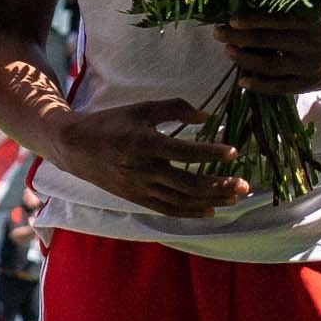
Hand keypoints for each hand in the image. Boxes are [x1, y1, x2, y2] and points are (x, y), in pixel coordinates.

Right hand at [49, 97, 246, 216]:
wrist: (75, 147)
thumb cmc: (111, 123)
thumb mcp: (141, 108)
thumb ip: (175, 108)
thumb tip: (206, 117)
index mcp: (144, 143)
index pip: (184, 152)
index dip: (210, 154)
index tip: (234, 153)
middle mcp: (143, 169)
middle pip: (188, 183)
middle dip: (219, 185)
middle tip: (244, 184)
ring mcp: (140, 188)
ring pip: (182, 200)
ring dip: (211, 200)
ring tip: (234, 196)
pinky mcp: (137, 199)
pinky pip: (168, 210)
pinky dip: (190, 212)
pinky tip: (210, 210)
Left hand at [218, 11, 320, 95]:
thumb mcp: (314, 15)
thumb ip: (289, 13)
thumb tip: (251, 6)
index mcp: (310, 23)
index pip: (276, 20)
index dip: (252, 20)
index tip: (232, 19)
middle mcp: (309, 45)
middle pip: (267, 43)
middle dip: (239, 38)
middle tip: (219, 33)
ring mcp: (308, 67)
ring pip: (270, 66)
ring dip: (245, 60)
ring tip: (229, 52)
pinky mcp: (307, 85)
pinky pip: (279, 87)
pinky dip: (259, 85)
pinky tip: (243, 80)